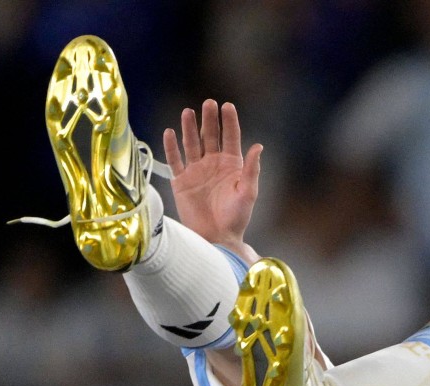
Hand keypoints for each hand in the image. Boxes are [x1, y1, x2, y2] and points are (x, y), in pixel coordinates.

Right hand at [162, 99, 262, 260]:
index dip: (229, 122)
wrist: (217, 238)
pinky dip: (172, 146)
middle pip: (210, 136)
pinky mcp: (181, 180)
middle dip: (209, 119)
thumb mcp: (248, 193)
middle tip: (208, 104)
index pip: (231, 137)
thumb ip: (251, 169)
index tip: (227, 105)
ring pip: (192, 143)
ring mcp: (197, 171)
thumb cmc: (236, 218)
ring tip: (188, 112)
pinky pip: (175, 160)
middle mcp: (214, 164)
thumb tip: (258, 146)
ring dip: (189, 128)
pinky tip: (170, 132)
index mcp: (232, 165)